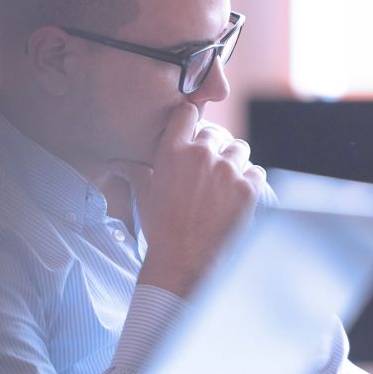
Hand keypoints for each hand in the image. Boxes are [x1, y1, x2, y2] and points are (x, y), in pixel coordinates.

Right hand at [109, 103, 265, 296]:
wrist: (183, 261)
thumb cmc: (160, 227)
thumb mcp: (144, 194)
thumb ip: (134, 170)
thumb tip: (115, 162)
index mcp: (174, 152)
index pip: (188, 112)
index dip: (192, 121)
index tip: (194, 134)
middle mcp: (202, 156)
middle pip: (216, 134)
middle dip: (213, 149)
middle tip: (208, 172)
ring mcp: (227, 171)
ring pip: (239, 149)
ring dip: (234, 163)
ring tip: (224, 183)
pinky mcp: (248, 189)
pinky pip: (256, 171)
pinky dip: (249, 181)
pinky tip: (237, 196)